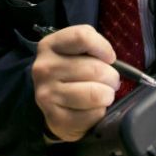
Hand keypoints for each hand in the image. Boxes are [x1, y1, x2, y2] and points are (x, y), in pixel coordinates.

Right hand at [31, 25, 119, 141]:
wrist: (52, 104)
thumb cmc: (71, 73)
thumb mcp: (76, 52)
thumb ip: (92, 48)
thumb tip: (111, 60)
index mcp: (50, 45)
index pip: (82, 37)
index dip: (103, 48)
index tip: (109, 58)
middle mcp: (44, 68)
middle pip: (95, 68)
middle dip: (111, 77)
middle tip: (110, 81)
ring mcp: (47, 95)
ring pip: (96, 93)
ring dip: (107, 95)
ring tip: (104, 95)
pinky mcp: (56, 118)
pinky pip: (93, 114)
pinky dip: (100, 112)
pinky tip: (92, 109)